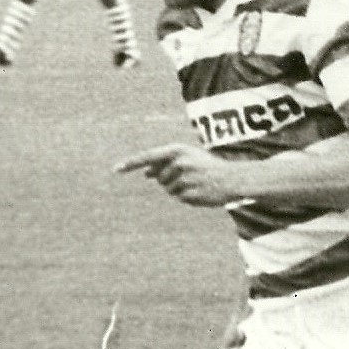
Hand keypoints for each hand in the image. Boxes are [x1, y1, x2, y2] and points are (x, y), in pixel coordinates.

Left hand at [113, 143, 245, 207]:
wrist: (233, 178)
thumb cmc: (207, 166)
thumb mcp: (187, 158)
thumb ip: (166, 163)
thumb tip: (146, 174)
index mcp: (177, 150)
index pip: (148, 156)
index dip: (130, 163)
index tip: (115, 169)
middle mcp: (179, 163)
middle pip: (159, 178)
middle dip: (169, 179)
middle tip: (190, 175)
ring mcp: (185, 179)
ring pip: (169, 190)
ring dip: (179, 189)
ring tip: (196, 182)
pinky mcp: (190, 194)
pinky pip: (180, 198)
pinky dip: (187, 197)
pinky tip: (200, 191)